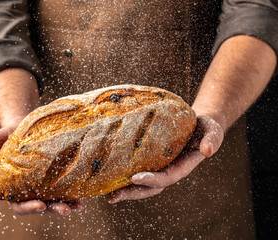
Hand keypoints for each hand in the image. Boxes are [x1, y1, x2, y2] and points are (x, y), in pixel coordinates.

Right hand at [0, 120, 83, 215]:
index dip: (28, 208)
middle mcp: (28, 190)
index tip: (40, 205)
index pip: (18, 204)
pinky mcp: (54, 178)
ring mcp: (42, 186)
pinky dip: (72, 195)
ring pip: (53, 201)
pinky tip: (82, 197)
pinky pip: (63, 189)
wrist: (25, 125)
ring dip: (66, 206)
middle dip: (53, 210)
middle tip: (66, 210)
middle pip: (40, 206)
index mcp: (11, 187)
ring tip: (78, 207)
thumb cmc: (9, 133)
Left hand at [106, 115, 223, 203]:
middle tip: (112, 197)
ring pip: (140, 183)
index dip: (152, 180)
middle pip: (149, 187)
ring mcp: (158, 167)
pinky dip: (123, 176)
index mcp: (181, 167)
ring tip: (107, 195)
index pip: (166, 178)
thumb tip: (208, 151)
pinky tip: (108, 177)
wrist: (198, 124)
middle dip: (132, 193)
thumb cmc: (205, 127)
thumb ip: (212, 139)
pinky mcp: (150, 160)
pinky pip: (136, 170)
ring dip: (124, 190)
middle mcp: (168, 170)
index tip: (135, 177)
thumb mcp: (213, 130)